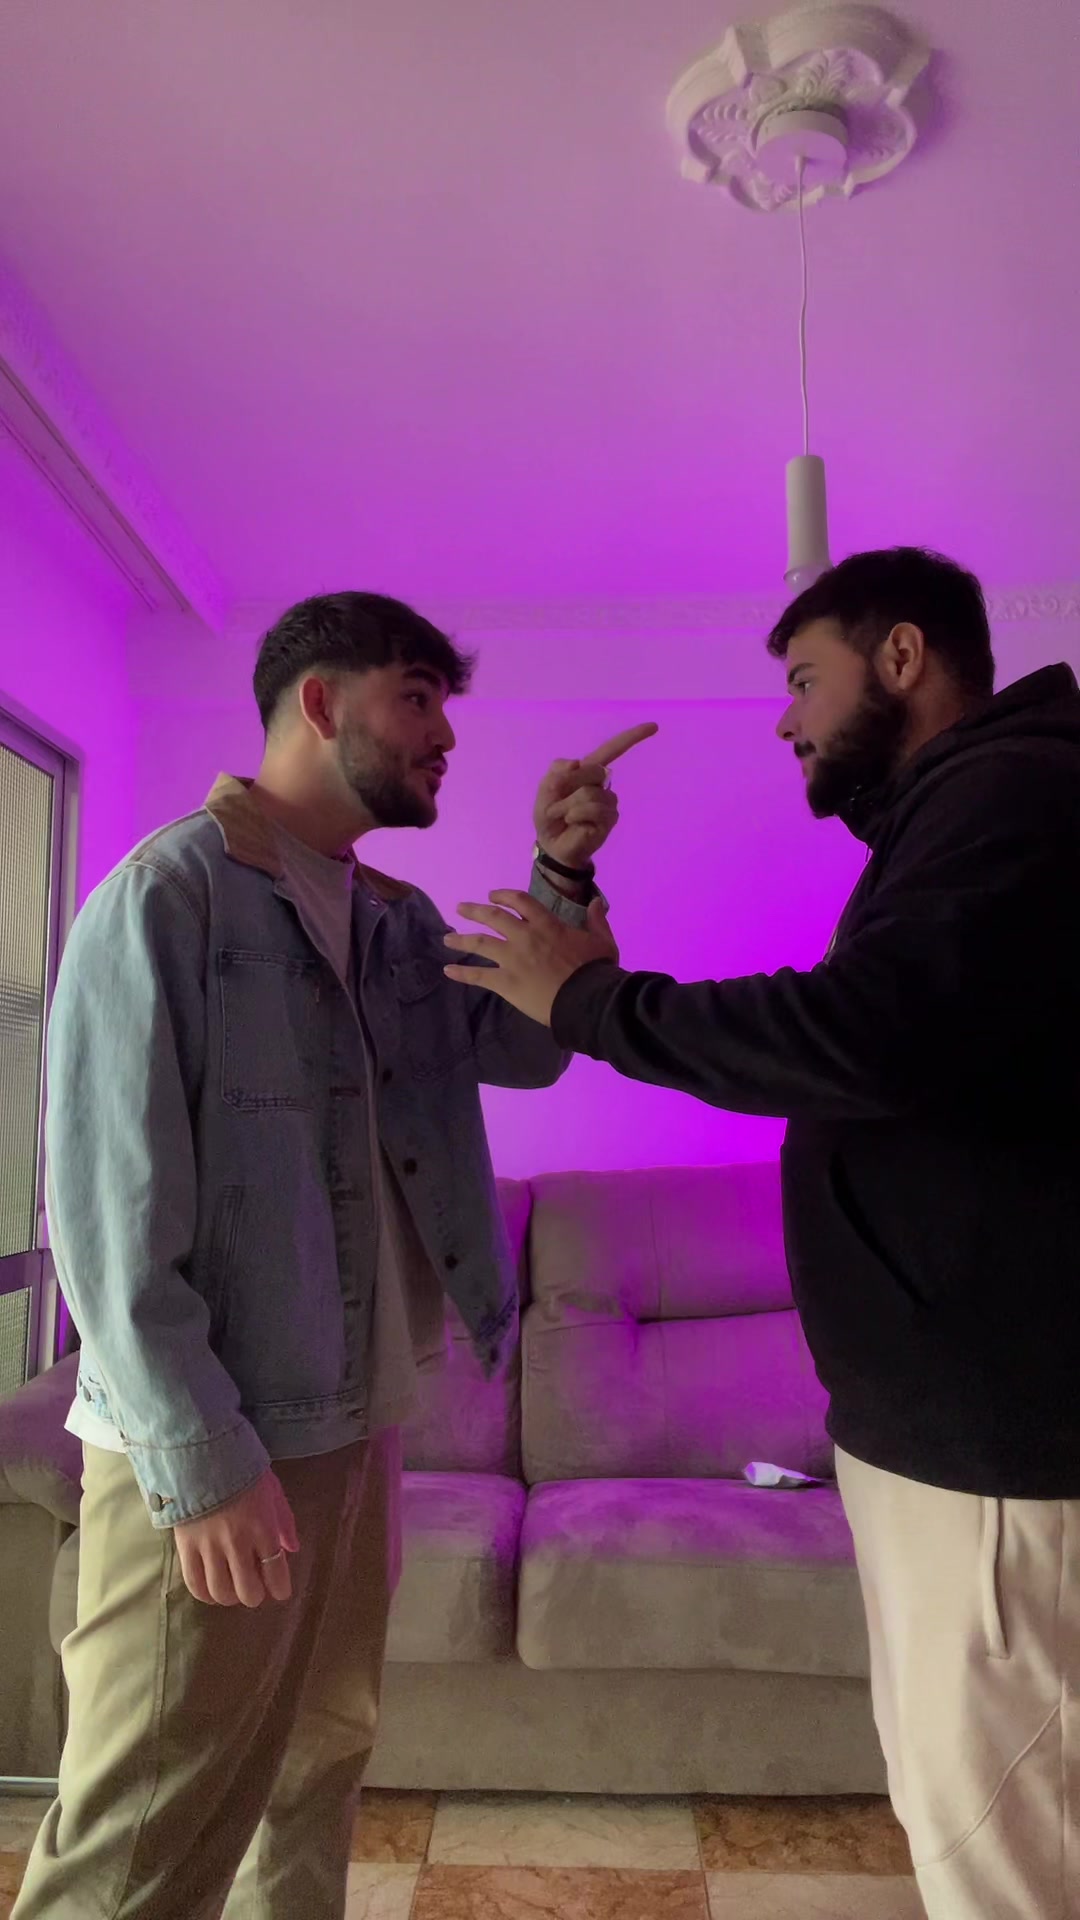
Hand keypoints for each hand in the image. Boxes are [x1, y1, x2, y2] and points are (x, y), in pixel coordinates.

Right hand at [174, 1468, 298, 1607]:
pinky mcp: (186, 1547)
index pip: (276, 1572)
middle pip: (248, 1590)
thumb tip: (292, 1549)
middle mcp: (237, 1542)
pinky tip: (211, 1590)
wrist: (201, 1453)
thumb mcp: (271, 1488)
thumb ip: (284, 1520)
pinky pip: (194, 1583)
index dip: (280, 1588)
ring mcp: (209, 1546)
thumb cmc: (242, 1468)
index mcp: (263, 1527)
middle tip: (255, 1588)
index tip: (280, 1592)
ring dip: (230, 1596)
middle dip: (255, 1595)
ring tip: (233, 1589)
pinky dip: (205, 1594)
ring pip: (221, 1592)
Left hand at [444, 890, 618, 1025]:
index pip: (520, 901)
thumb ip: (597, 921)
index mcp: (547, 925)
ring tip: (447, 938)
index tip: (492, 895)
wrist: (586, 1000)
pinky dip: (462, 972)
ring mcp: (512, 959)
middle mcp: (524, 937)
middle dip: (474, 910)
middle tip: (460, 908)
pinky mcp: (506, 982)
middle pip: (492, 917)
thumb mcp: (602, 941)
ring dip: (461, 939)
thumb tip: (596, 903)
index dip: (503, 895)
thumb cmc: (596, 970)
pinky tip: (448, 970)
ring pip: (479, 942)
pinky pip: (478, 975)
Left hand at [533, 723, 656, 871]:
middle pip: (593, 770)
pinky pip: (593, 809)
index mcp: (587, 771)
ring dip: (568, 805)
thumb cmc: (550, 816)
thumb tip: (576, 764)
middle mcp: (602, 784)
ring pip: (589, 793)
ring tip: (563, 816)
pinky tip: (572, 822)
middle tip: (556, 801)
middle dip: (569, 785)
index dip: (631, 738)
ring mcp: (609, 802)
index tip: (654, 726)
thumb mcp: (545, 789)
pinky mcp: (610, 819)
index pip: (612, 750)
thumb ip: (557, 771)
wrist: (552, 845)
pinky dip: (576, 814)